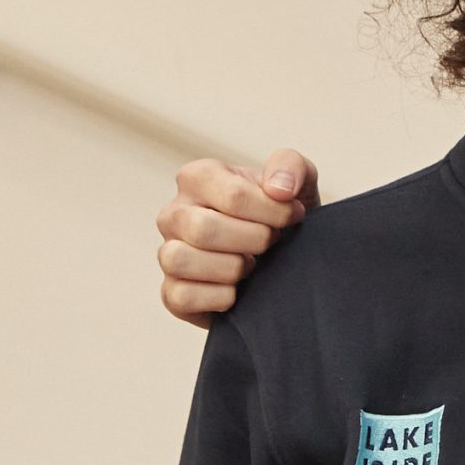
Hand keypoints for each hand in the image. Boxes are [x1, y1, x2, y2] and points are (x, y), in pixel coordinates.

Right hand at [156, 149, 320, 327]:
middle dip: (253, 240)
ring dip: (232, 268)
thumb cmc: (281, 214)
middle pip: (204, 229)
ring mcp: (167, 252)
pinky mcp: (171, 292)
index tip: (293, 215)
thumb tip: (279, 189)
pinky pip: (181, 296)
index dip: (272, 211)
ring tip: (251, 264)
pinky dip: (218, 298)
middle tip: (272, 241)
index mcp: (198, 177)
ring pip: (182, 260)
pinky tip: (238, 290)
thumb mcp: (296, 180)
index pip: (232, 196)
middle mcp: (174, 213)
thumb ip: (290, 166)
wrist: (285, 255)